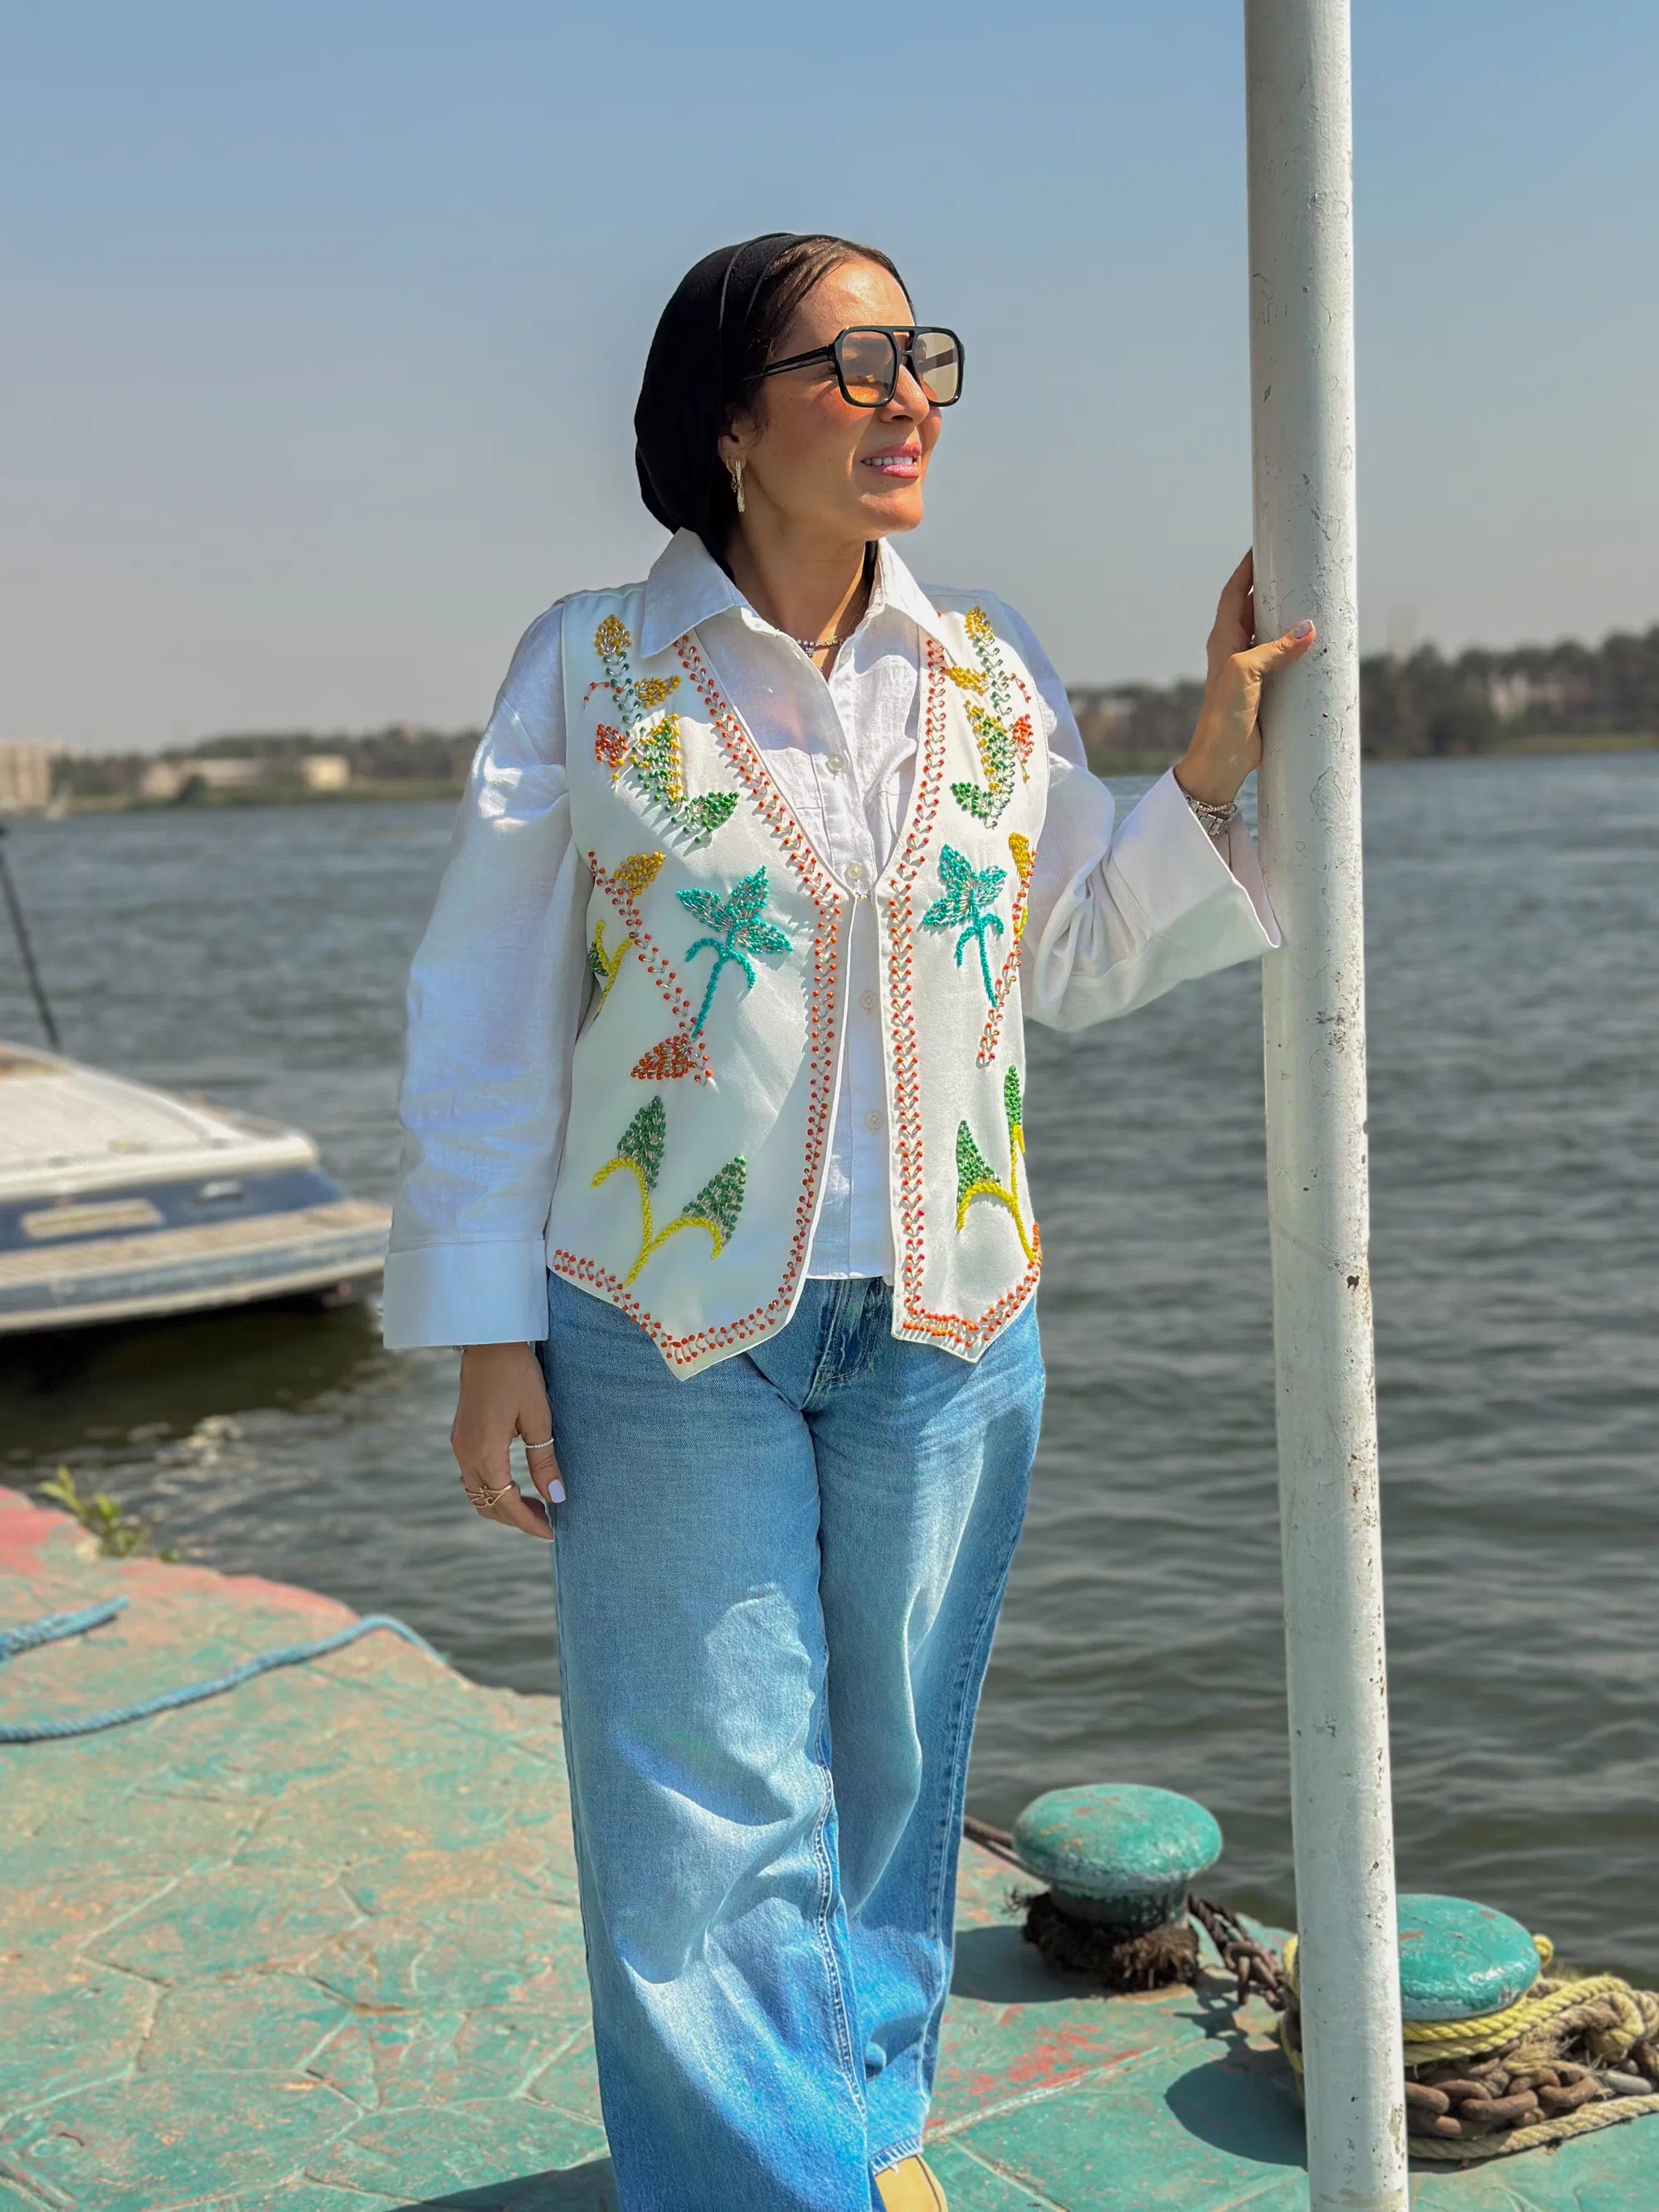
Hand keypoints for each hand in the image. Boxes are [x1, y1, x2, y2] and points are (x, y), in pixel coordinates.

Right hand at [451, 1342, 563, 1539]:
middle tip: (547, 1520)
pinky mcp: (461, 1437)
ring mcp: (460, 1446)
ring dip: (504, 1504)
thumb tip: (557, 1497)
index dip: (528, 1522)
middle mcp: (466, 1455)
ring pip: (478, 1493)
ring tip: (536, 1503)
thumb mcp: (539, 1419)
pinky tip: (516, 1483)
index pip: (505, 1503)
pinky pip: (473, 1476)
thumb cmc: (517, 1375)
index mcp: (485, 1453)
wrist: (489, 1342)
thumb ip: (544, 1462)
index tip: (552, 1532)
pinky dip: (494, 1488)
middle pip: (487, 1504)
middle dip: (516, 1519)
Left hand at [1175, 549, 1315, 808]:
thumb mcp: (1246, 674)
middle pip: (1257, 607)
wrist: (1222, 758)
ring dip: (1291, 615)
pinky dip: (1300, 646)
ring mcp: (1252, 668)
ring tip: (1315, 595)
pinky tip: (1320, 641)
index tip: (1264, 543)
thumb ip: (1274, 649)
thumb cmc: (1224, 714)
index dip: (1248, 567)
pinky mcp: (1267, 687)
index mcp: (1223, 638)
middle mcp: (1236, 648)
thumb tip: (1310, 627)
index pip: (1236, 592)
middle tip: (1300, 565)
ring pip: (1273, 631)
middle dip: (1275, 586)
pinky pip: (1286, 657)